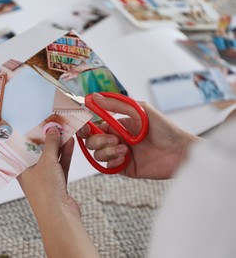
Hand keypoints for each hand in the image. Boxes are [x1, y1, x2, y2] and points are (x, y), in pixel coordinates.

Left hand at [18, 126, 79, 216]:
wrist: (59, 214)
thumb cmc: (45, 190)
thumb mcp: (47, 161)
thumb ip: (50, 144)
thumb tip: (52, 130)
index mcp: (21, 169)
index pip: (24, 148)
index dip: (31, 135)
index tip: (38, 123)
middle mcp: (31, 173)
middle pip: (39, 152)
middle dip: (48, 139)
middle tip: (55, 124)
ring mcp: (45, 179)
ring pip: (52, 158)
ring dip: (59, 145)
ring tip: (65, 130)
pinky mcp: (58, 183)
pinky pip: (61, 165)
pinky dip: (65, 154)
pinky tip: (70, 142)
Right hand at [77, 93, 200, 178]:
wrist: (180, 151)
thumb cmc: (165, 129)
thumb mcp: (140, 110)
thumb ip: (116, 104)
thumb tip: (94, 97)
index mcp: (118, 125)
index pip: (94, 126)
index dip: (86, 127)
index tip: (86, 127)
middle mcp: (117, 139)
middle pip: (92, 141)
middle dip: (98, 141)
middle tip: (114, 139)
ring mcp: (120, 154)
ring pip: (98, 155)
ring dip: (107, 151)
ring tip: (125, 150)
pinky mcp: (125, 168)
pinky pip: (108, 167)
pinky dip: (112, 162)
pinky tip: (125, 158)